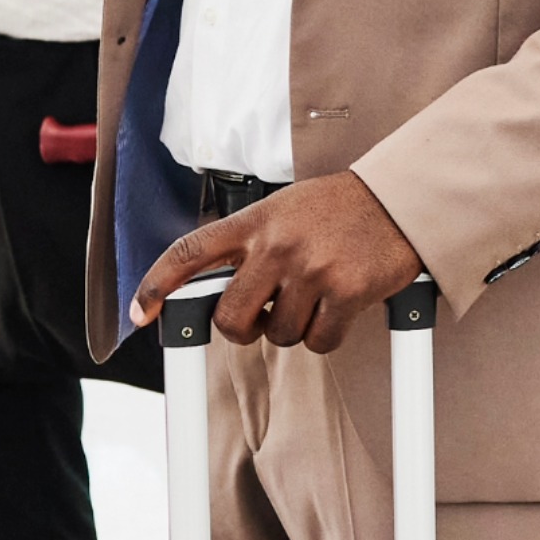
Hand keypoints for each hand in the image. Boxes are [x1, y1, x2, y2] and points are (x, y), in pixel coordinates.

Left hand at [132, 173, 427, 355]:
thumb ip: (251, 244)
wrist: (399, 199)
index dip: (156, 285)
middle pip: (231, 318)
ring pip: (278, 334)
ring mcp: (311, 270)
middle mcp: (277, 246)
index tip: (140, 312)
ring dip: (294, 328)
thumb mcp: (284, 209)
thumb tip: (221, 293)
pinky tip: (339, 307)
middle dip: (243, 329)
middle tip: (262, 317)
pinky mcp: (346, 292)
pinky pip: (319, 341)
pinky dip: (327, 335)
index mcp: (254, 222)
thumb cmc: (340, 208)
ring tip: (315, 297)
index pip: (189, 254)